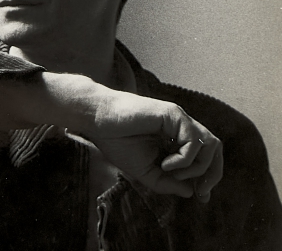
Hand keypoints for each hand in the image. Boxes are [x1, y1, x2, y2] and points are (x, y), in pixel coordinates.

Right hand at [88, 91, 222, 199]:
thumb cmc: (116, 141)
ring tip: (172, 172)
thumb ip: (166, 183)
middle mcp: (182, 127)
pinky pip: (194, 141)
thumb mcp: (143, 171)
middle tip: (200, 192)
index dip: (208, 178)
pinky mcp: (174, 114)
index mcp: (176, 138)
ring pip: (210, 145)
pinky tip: (165, 164)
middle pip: (215, 150)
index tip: (201, 197)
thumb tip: (191, 193)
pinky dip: (184, 159)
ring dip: (198, 167)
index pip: (206, 157)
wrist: (97, 121)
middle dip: (212, 174)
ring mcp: (179, 119)